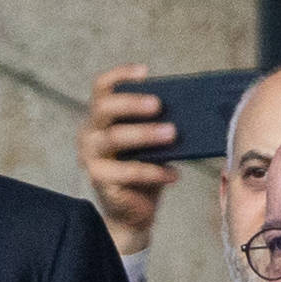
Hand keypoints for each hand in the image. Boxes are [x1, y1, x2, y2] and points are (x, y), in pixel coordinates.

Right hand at [79, 64, 179, 255]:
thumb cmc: (143, 166)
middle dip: (132, 103)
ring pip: (114, 138)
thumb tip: (190, 105)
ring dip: (145, 134)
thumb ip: (157, 122)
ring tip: (173, 134)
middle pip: (104, 108)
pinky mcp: (100, 180)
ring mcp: (91, 158)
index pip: (102, 88)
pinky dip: (154, 171)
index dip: (120, 76)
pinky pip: (128, 172)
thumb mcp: (149, 139)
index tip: (146, 72)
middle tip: (159, 105)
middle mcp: (89, 134)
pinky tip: (173, 174)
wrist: (133, 209)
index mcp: (100, 118)